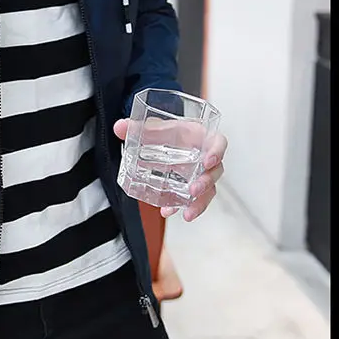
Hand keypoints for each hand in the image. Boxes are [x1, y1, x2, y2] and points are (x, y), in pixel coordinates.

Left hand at [113, 118, 227, 222]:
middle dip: (206, 182)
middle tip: (193, 190)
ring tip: (187, 212)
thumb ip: (137, 127)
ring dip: (199, 202)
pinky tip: (169, 212)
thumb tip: (119, 127)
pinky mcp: (192, 187)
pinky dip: (183, 207)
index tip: (209, 160)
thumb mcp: (153, 127)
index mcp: (201, 138)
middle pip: (215, 171)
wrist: (166, 141)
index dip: (217, 151)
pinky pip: (194, 200)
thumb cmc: (168, 132)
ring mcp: (201, 174)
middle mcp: (205, 157)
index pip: (218, 143)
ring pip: (208, 190)